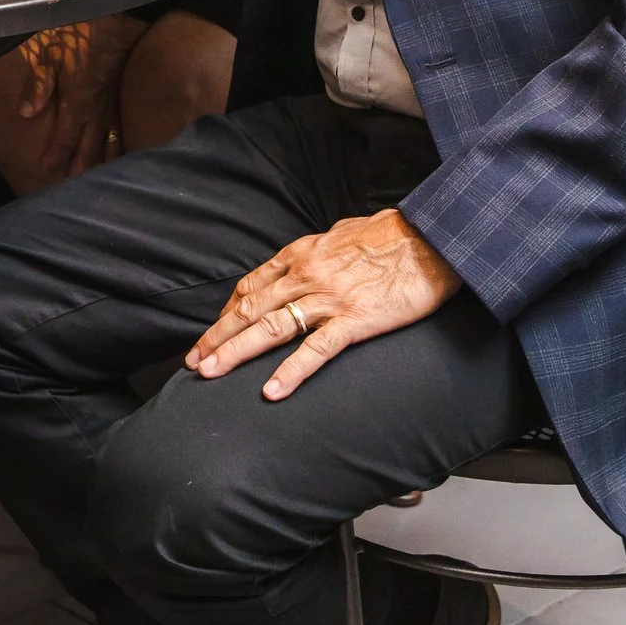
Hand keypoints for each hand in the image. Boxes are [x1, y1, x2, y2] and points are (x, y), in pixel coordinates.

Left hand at [14, 22, 121, 182]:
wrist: (119, 20)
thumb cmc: (81, 36)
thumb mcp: (52, 55)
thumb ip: (39, 85)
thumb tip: (23, 114)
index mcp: (78, 102)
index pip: (65, 137)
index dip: (55, 155)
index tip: (46, 173)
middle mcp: (97, 110)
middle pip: (89, 146)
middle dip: (81, 168)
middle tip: (76, 190)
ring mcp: (115, 103)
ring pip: (110, 140)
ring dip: (104, 161)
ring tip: (101, 181)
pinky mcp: (126, 95)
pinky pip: (125, 126)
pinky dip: (123, 143)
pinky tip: (124, 153)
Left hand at [184, 210, 463, 400]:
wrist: (432, 236)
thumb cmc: (392, 234)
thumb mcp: (342, 233)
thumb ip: (318, 250)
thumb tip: (306, 257)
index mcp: (301, 254)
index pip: (251, 286)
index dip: (227, 313)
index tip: (213, 333)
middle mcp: (306, 275)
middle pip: (250, 309)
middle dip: (218, 336)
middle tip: (193, 360)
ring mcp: (328, 299)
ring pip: (270, 328)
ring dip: (236, 352)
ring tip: (210, 373)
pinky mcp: (355, 320)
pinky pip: (316, 350)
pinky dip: (291, 372)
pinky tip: (271, 391)